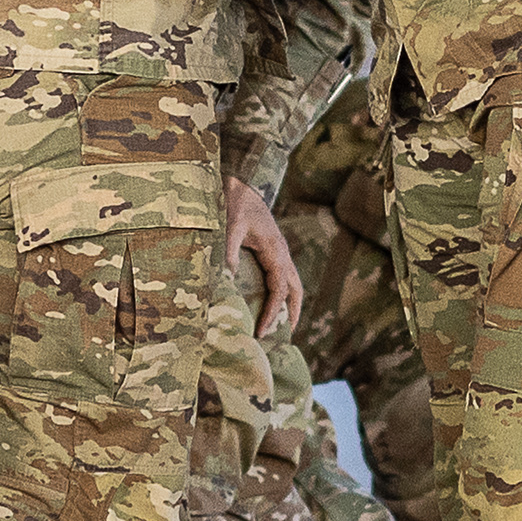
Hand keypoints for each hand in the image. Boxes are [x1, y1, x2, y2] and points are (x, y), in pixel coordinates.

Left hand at [226, 177, 302, 338]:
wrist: (243, 182)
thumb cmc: (236, 203)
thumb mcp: (230, 225)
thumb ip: (229, 250)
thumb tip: (226, 278)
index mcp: (275, 251)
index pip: (279, 290)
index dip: (272, 313)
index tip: (262, 332)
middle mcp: (282, 254)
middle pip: (295, 291)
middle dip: (291, 315)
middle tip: (282, 338)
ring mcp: (280, 252)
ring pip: (293, 284)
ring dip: (289, 306)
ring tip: (281, 326)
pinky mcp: (273, 250)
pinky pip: (283, 277)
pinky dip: (281, 294)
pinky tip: (269, 302)